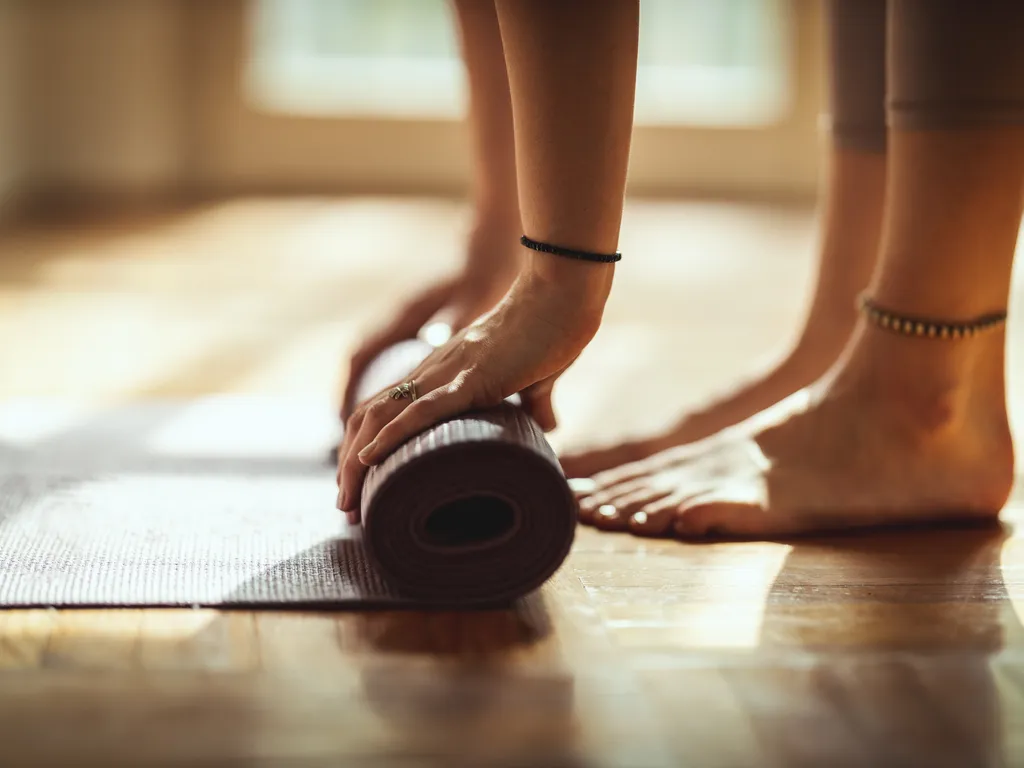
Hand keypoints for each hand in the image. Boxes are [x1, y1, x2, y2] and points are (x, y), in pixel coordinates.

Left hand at [337, 261, 611, 519]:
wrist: (563, 294)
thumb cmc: (553, 329)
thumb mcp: (537, 376)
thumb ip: (535, 402)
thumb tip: (549, 427)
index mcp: (444, 373)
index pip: (386, 409)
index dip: (366, 445)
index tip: (362, 485)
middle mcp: (434, 371)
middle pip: (369, 416)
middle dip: (350, 464)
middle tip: (345, 506)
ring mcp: (448, 373)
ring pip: (382, 415)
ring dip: (357, 460)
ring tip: (347, 499)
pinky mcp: (471, 378)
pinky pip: (422, 409)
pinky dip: (391, 434)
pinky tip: (369, 458)